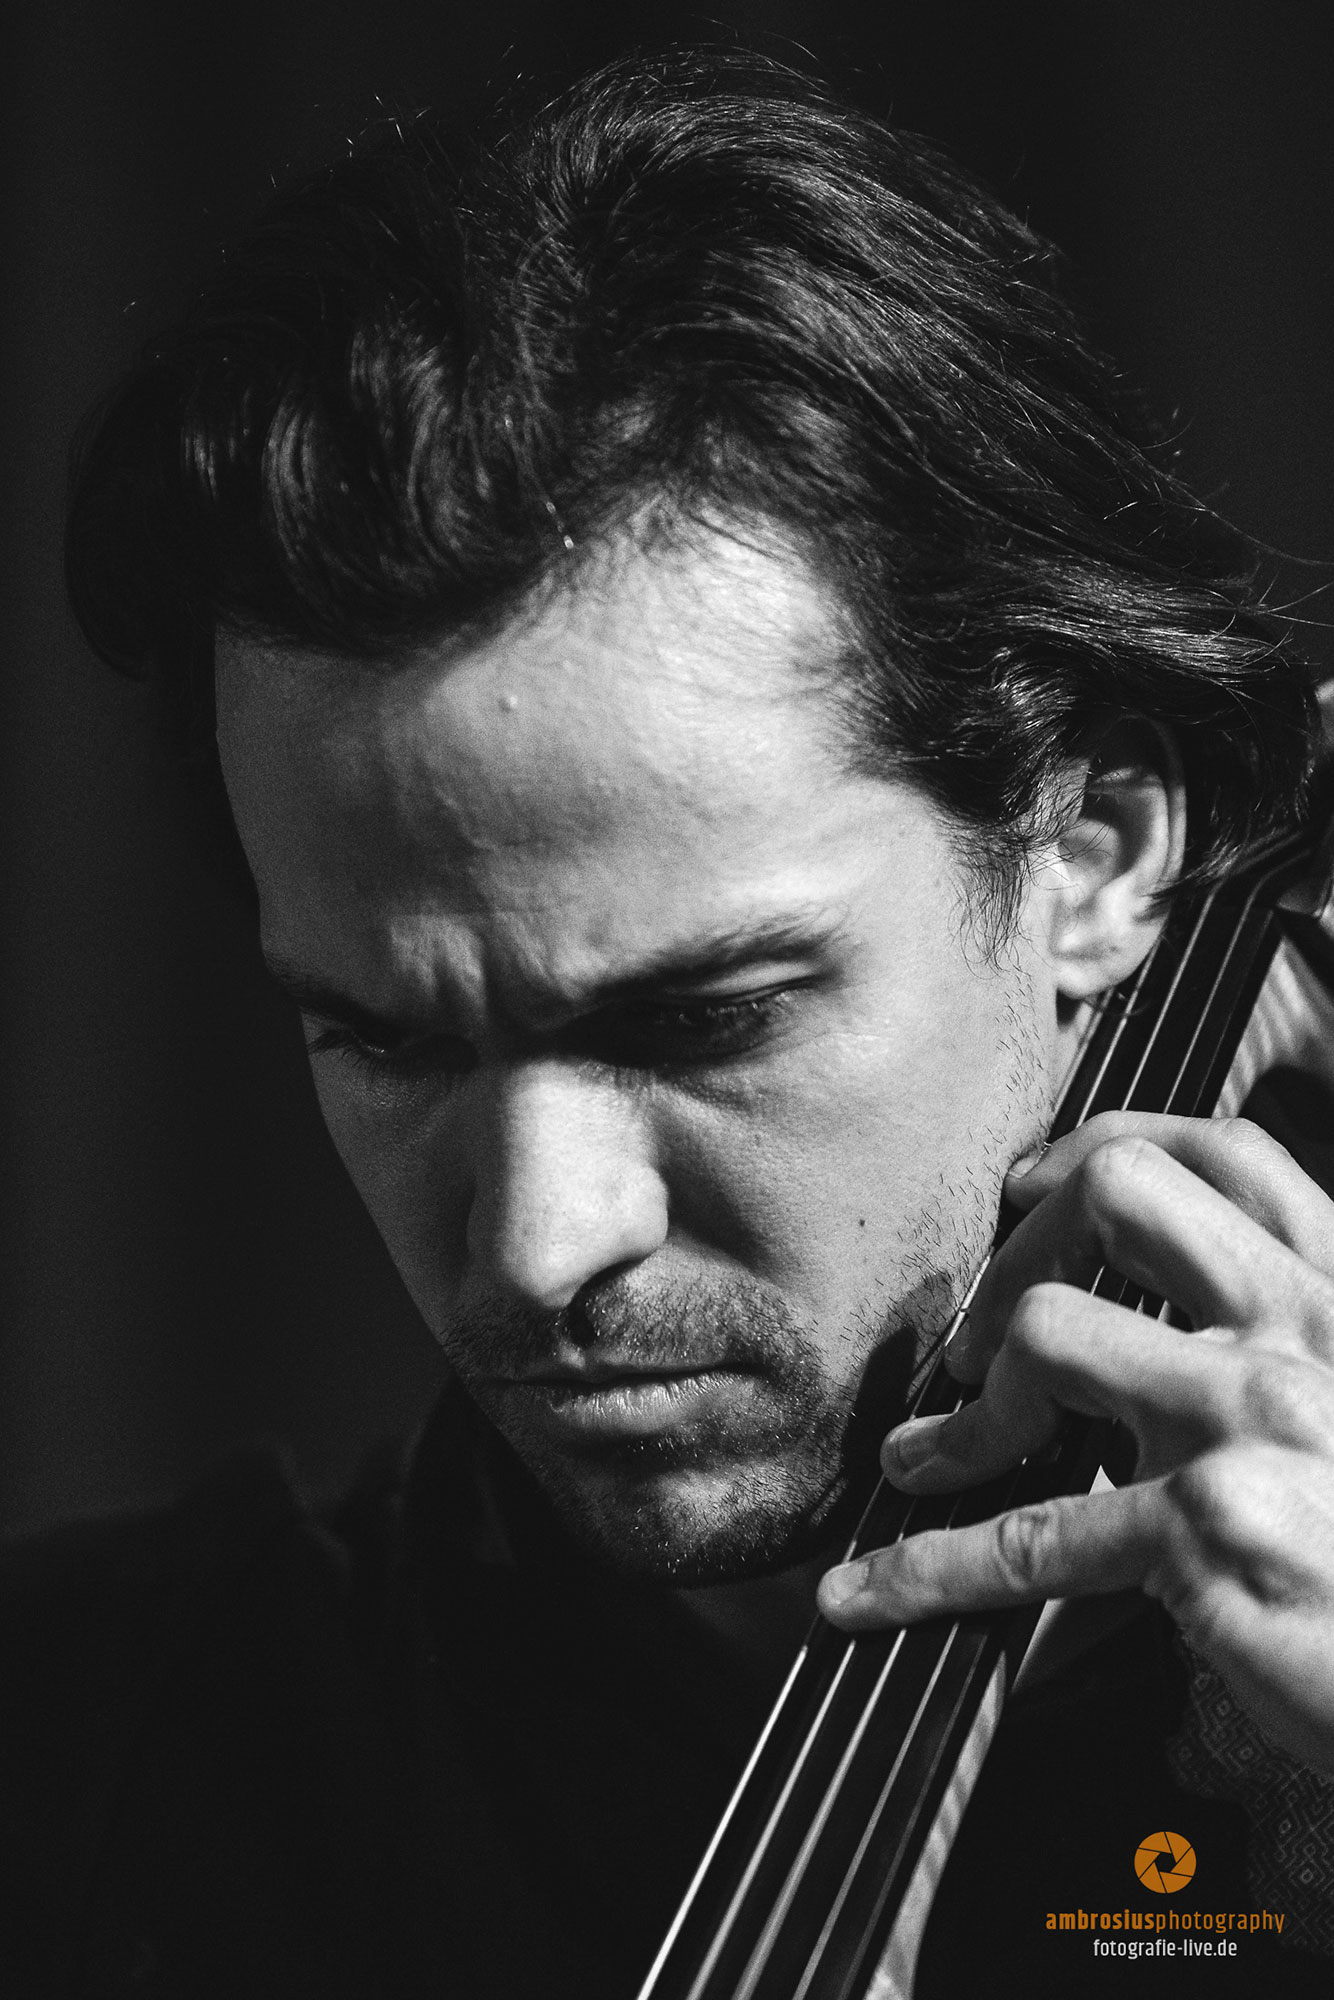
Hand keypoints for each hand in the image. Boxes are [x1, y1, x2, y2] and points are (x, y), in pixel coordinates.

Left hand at [816, 1112, 1333, 1772]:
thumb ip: (1300, 1349)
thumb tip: (1167, 1329)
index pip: (1228, 1155)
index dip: (1106, 1147)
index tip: (1034, 1183)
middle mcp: (1313, 1333)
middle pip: (1118, 1195)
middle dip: (1016, 1255)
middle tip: (977, 1337)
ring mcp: (1258, 1423)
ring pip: (1050, 1334)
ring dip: (965, 1411)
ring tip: (932, 1460)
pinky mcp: (1212, 1533)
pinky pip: (1026, 1535)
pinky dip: (923, 1569)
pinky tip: (869, 1594)